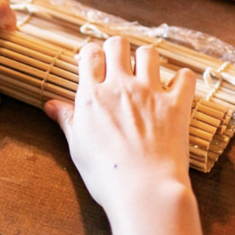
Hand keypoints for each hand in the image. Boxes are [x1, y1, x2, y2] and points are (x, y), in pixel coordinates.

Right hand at [44, 36, 195, 214]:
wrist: (143, 190)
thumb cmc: (105, 174)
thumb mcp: (77, 147)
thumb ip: (67, 120)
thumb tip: (51, 104)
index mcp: (93, 96)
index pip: (90, 54)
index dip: (92, 55)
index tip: (94, 64)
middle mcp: (121, 87)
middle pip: (118, 44)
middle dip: (117, 50)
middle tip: (119, 65)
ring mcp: (150, 93)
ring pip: (149, 53)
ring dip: (146, 60)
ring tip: (146, 74)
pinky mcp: (176, 105)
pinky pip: (184, 77)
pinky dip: (181, 79)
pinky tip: (175, 88)